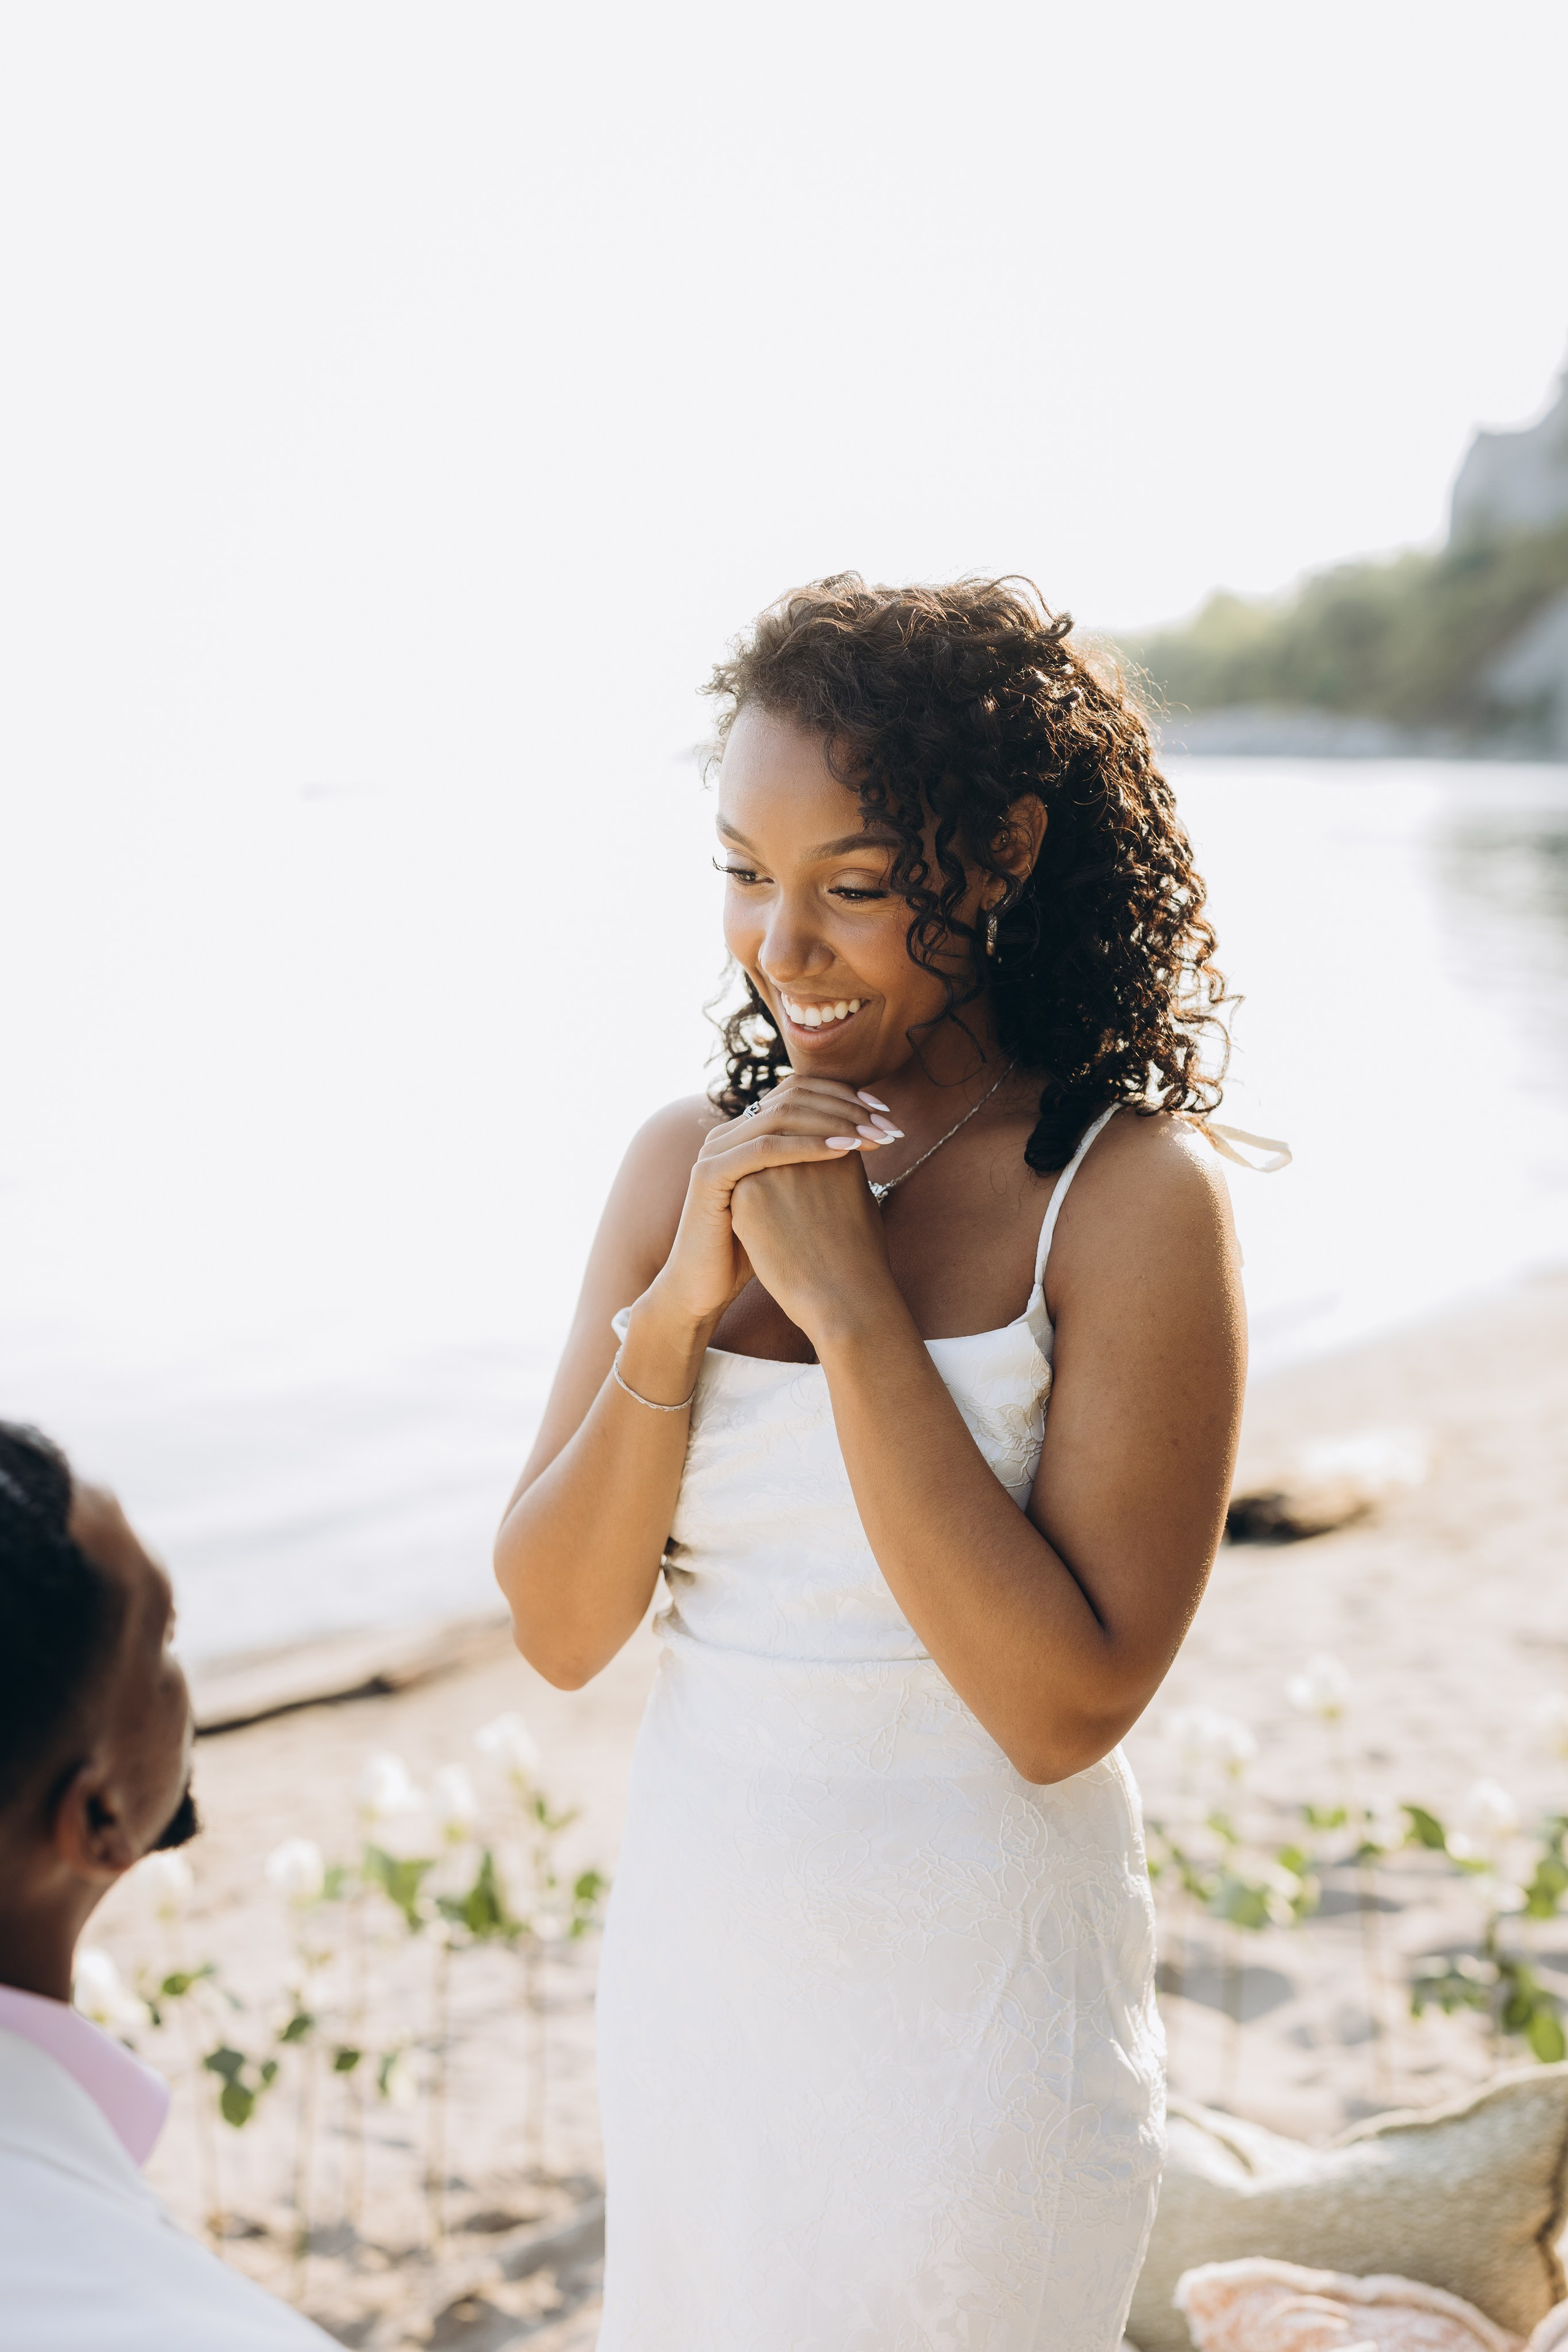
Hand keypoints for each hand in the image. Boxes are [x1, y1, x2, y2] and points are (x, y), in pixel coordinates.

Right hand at [645, 1076, 901, 1335]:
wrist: (708, 1288)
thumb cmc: (761, 1248)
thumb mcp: (794, 1198)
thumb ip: (817, 1164)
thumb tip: (865, 1138)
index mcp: (748, 1131)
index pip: (799, 1091)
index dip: (845, 1096)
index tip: (885, 1113)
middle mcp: (729, 1132)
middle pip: (793, 1096)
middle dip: (847, 1108)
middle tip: (888, 1125)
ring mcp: (716, 1150)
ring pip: (781, 1116)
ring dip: (835, 1123)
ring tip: (874, 1137)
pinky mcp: (709, 1174)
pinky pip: (764, 1148)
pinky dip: (807, 1146)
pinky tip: (845, 1151)